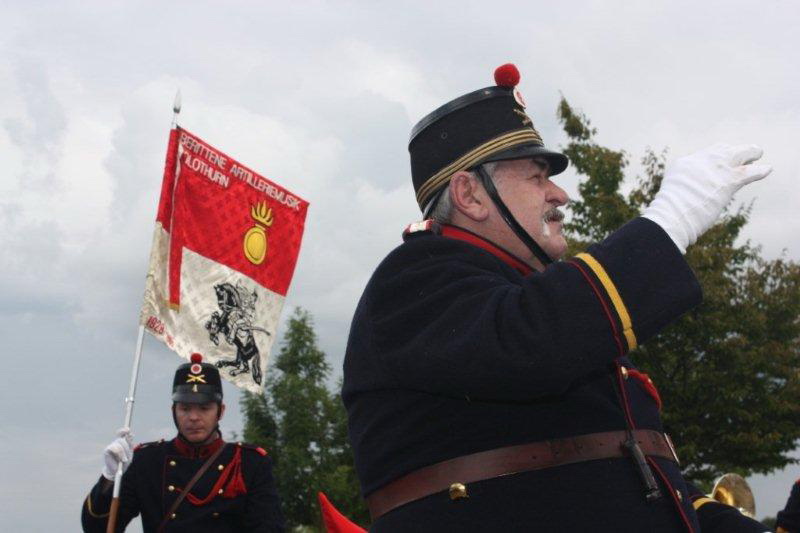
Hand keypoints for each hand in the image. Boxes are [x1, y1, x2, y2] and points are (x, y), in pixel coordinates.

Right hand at [101, 427, 132, 480]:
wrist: (117, 471)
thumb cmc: (124, 462)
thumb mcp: (129, 453)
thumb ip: (129, 443)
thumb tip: (130, 435)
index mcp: (122, 442)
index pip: (122, 433)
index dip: (124, 430)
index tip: (128, 430)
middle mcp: (116, 443)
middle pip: (122, 440)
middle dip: (126, 448)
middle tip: (127, 458)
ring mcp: (111, 446)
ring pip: (118, 444)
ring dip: (123, 453)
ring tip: (124, 460)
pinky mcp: (106, 450)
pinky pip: (113, 448)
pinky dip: (118, 453)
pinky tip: (120, 459)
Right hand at [642, 143, 770, 252]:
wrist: (671, 216)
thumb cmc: (668, 214)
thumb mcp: (671, 196)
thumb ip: (683, 191)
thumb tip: (690, 200)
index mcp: (684, 164)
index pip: (704, 155)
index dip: (715, 158)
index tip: (721, 162)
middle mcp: (701, 161)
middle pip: (722, 149)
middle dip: (733, 150)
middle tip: (742, 152)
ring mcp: (715, 169)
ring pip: (739, 153)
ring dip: (750, 152)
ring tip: (757, 153)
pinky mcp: (728, 181)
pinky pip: (749, 172)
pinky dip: (759, 170)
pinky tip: (767, 169)